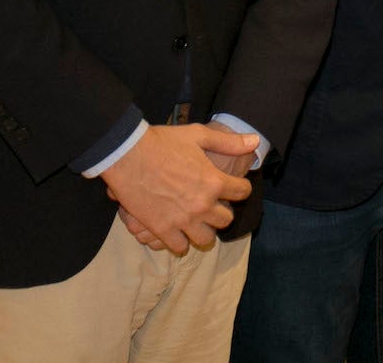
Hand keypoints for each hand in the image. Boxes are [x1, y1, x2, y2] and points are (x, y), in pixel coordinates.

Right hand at [99, 124, 256, 253]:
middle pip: (226, 220)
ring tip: (197, 222)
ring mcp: (182, 220)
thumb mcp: (199, 135)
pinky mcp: (161, 229)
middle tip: (213, 206)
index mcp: (214, 181)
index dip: (240, 188)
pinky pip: (180, 246)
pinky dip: (180, 241)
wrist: (127, 154)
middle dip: (222, 212)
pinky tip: (177, 231)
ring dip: (204, 230)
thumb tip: (255, 141)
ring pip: (205, 238)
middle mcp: (202, 204)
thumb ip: (229, 142)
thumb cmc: (162, 142)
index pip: (242, 192)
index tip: (234, 187)